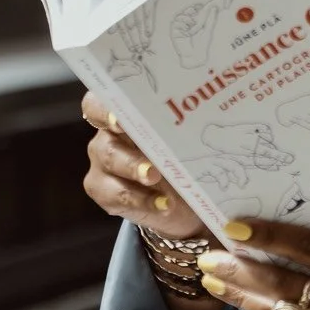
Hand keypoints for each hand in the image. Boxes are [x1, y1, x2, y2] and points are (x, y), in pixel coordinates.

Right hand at [81, 93, 206, 240]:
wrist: (180, 198)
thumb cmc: (180, 155)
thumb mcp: (185, 139)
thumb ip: (185, 127)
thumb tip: (212, 122)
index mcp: (123, 115)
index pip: (98, 104)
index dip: (104, 110)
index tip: (120, 118)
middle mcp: (108, 137)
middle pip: (106, 139)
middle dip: (128, 149)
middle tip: (148, 157)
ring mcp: (103, 165)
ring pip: (110, 164)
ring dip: (135, 170)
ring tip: (155, 178)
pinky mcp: (104, 192)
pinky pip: (117, 196)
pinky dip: (141, 201)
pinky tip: (163, 204)